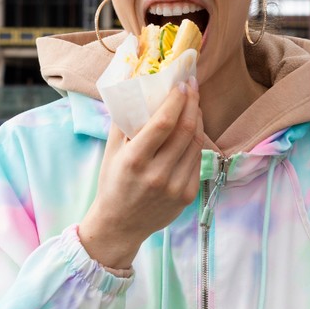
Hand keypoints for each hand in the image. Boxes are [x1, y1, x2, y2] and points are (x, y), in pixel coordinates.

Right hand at [79, 78, 203, 268]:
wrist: (120, 225)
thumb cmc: (113, 183)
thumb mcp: (111, 151)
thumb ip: (123, 120)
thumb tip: (134, 85)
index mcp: (135, 161)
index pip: (163, 123)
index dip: (176, 100)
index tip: (182, 84)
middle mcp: (157, 175)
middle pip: (185, 130)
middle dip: (192, 103)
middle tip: (192, 86)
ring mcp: (175, 187)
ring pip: (196, 143)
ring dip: (198, 119)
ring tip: (193, 105)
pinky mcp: (188, 196)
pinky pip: (197, 160)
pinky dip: (196, 141)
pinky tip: (192, 130)